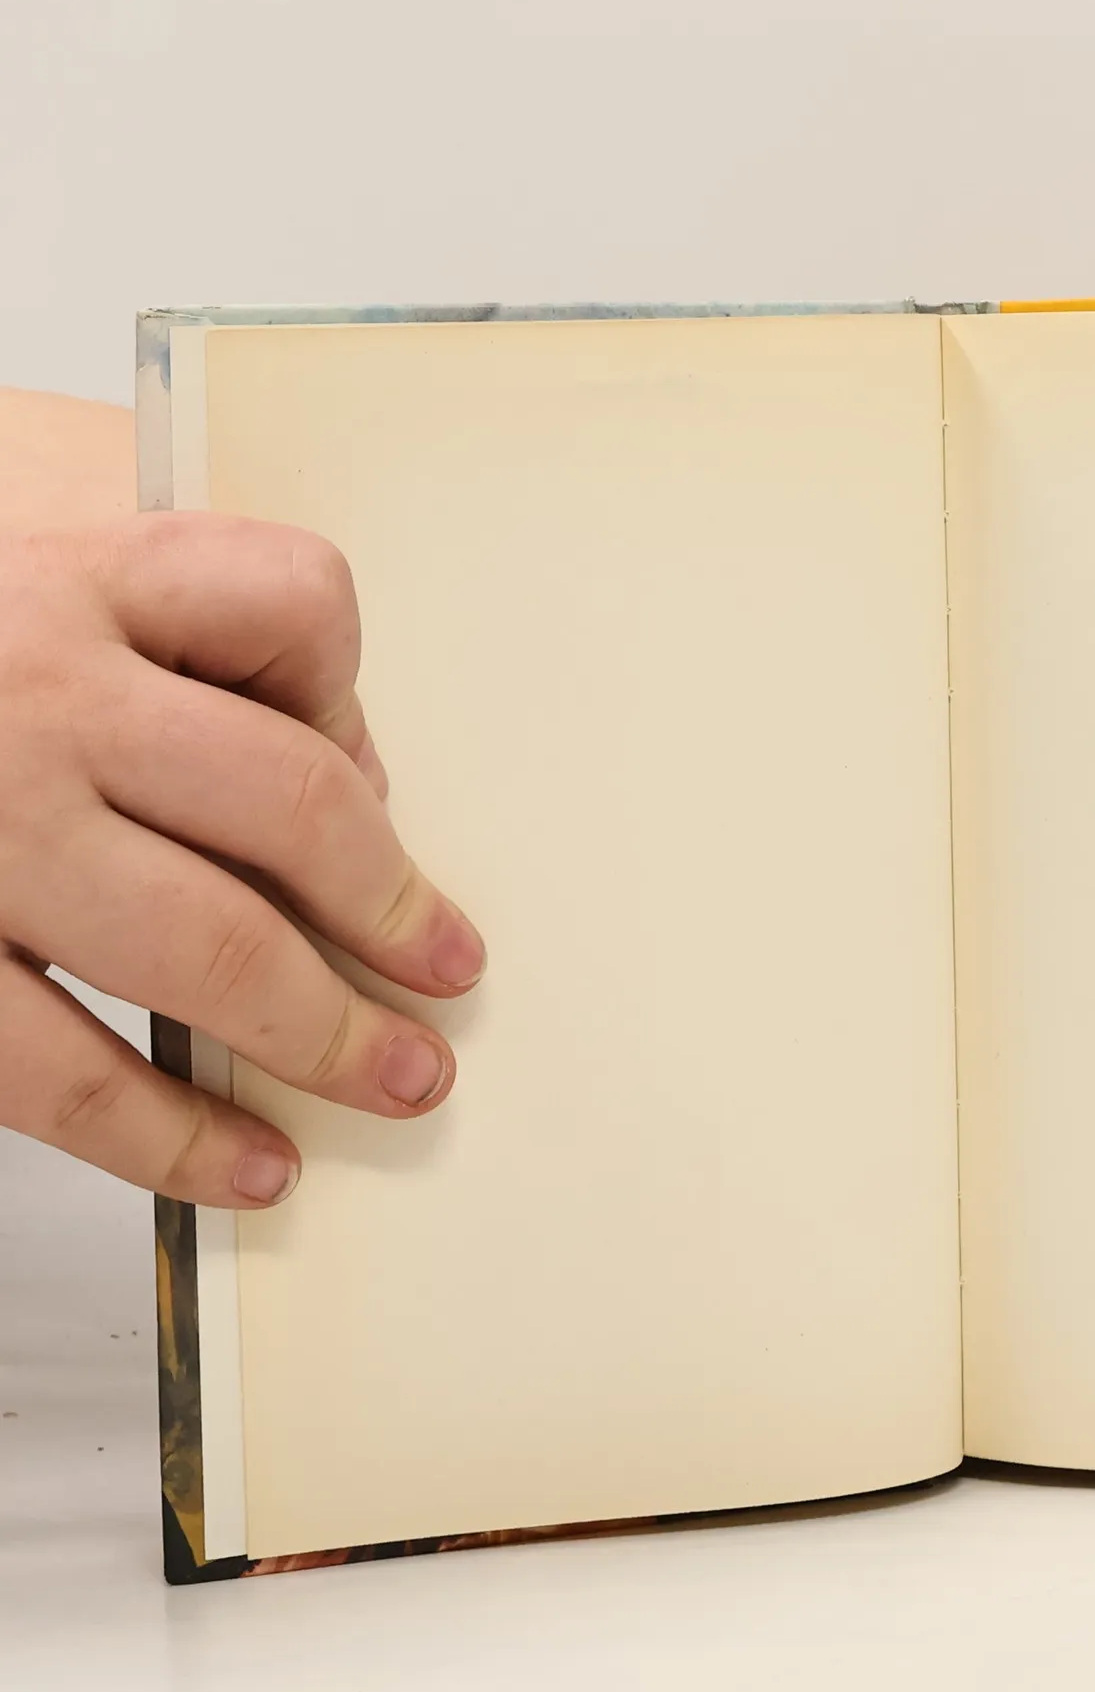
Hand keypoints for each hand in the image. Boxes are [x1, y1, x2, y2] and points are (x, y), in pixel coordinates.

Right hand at [0, 493, 484, 1209]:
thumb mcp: (11, 527)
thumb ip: (152, 604)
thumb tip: (323, 741)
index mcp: (71, 569)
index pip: (295, 599)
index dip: (356, 687)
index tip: (372, 769)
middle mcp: (30, 696)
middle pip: (292, 801)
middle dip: (394, 906)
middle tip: (453, 971)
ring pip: (203, 945)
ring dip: (324, 1032)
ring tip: (401, 1083)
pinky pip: (56, 1069)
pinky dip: (167, 1134)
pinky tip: (244, 1164)